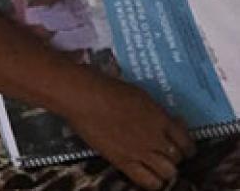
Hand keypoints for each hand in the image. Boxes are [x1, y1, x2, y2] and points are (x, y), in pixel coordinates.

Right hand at [60, 75, 192, 189]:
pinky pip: (148, 181)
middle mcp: (156, 138)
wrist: (83, 97)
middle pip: (177, 158)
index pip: (186, 141)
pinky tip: (147, 175)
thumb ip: (155, 112)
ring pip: (168, 172)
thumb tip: (166, 121)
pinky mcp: (123, 161)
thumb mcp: (140, 95)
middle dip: (173, 157)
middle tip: (164, 154)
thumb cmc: (107, 88)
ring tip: (156, 167)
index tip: (181, 147)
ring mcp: (141, 151)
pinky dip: (152, 182)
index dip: (186, 147)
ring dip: (165, 170)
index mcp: (161, 118)